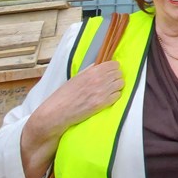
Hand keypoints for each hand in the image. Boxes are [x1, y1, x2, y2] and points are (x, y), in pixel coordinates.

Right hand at [21, 61, 123, 177]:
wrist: (56, 113)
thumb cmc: (64, 95)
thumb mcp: (76, 78)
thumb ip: (90, 70)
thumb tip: (101, 65)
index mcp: (91, 71)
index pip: (114, 64)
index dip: (113, 69)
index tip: (109, 73)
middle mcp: (98, 79)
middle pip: (119, 73)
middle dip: (116, 77)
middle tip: (109, 83)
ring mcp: (101, 92)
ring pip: (121, 84)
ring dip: (116, 87)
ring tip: (108, 91)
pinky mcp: (102, 103)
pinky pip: (118, 96)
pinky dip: (114, 97)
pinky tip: (107, 99)